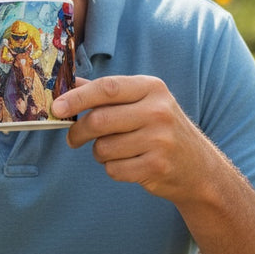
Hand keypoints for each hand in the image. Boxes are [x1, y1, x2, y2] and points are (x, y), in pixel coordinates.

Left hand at [52, 75, 219, 204]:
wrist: (198, 167)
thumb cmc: (160, 128)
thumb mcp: (141, 101)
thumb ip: (105, 93)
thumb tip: (67, 83)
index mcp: (152, 88)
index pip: (106, 88)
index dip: (76, 98)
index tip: (55, 107)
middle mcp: (159, 111)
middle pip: (99, 120)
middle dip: (78, 132)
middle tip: (72, 138)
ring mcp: (160, 140)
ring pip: (103, 148)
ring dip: (99, 153)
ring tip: (115, 150)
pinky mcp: (157, 167)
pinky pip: (114, 170)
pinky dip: (112, 169)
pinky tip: (128, 164)